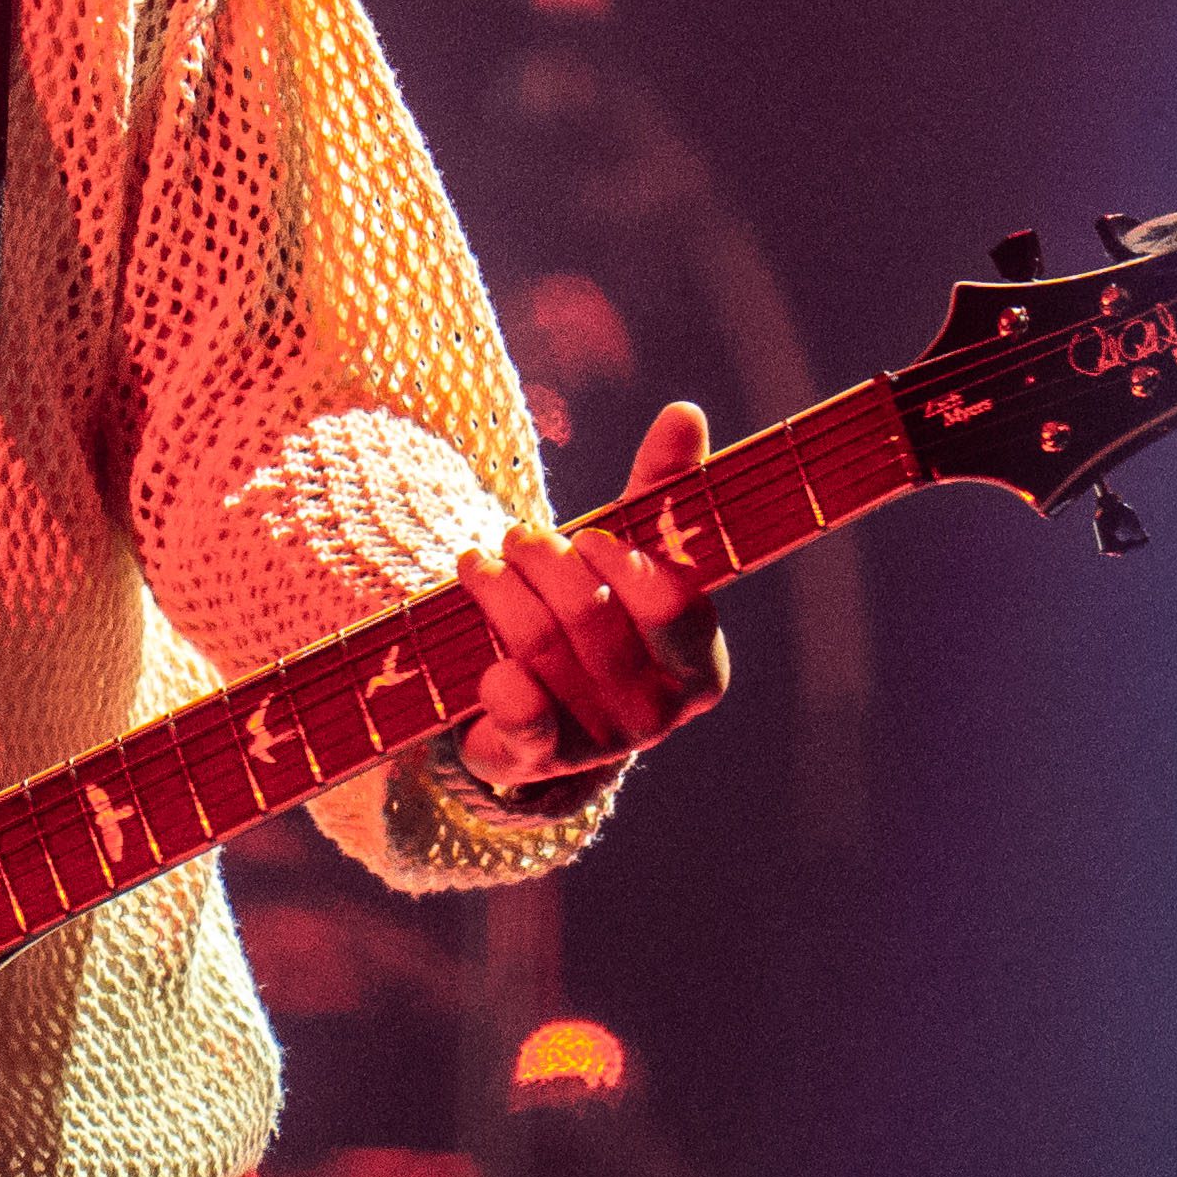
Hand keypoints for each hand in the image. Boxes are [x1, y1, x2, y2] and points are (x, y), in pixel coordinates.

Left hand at [456, 398, 730, 797]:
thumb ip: (662, 491)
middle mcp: (658, 715)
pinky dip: (507, 694)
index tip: (590, 534)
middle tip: (520, 536)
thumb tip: (685, 411)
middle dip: (547, 565)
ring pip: (541, 648)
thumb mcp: (633, 555)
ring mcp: (598, 745)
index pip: (677, 610)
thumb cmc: (603, 616)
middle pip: (595, 620)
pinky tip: (491, 667)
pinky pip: (526, 729)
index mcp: (699, 667)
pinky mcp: (540, 765)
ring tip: (477, 563)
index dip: (630, 567)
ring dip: (500, 593)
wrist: (542, 709)